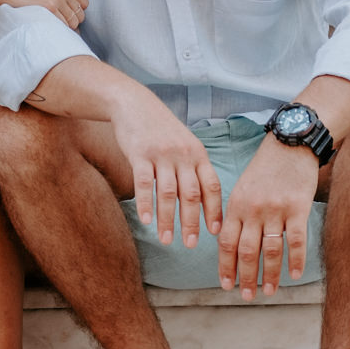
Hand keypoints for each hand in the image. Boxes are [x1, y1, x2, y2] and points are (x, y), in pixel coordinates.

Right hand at [0, 0, 87, 27]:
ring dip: (67, 27)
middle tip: (60, 24)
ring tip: (55, 28)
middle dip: (72, 20)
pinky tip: (51, 29)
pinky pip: (64, 25)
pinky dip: (60, 30)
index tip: (67, 15)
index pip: (83, 1)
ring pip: (74, 21)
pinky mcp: (49, 8)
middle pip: (80, 13)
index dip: (75, 10)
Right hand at [111, 95, 223, 247]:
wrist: (134, 104)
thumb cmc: (161, 129)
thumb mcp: (185, 144)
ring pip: (168, 193)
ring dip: (168, 219)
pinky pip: (144, 184)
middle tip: (192, 244)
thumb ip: (193, 168)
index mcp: (198, 154)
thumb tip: (201, 200)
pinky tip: (146, 222)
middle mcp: (183, 155)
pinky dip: (146, 204)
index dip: (214, 210)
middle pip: (192, 194)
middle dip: (192, 221)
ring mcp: (162, 154)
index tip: (215, 232)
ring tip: (167, 241)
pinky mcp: (140, 154)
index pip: (211, 186)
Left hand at [219, 136, 318, 299]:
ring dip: (268, 275)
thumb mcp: (242, 188)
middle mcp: (253, 210)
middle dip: (245, 277)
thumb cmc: (266, 168)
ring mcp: (275, 210)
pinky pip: (296, 241)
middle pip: (246, 251)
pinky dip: (296, 260)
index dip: (225, 266)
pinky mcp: (298, 208)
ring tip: (268, 292)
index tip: (226, 285)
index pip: (226, 243)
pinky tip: (295, 275)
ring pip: (270, 250)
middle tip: (247, 296)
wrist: (290, 144)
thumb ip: (236, 214)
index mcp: (236, 205)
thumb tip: (228, 243)